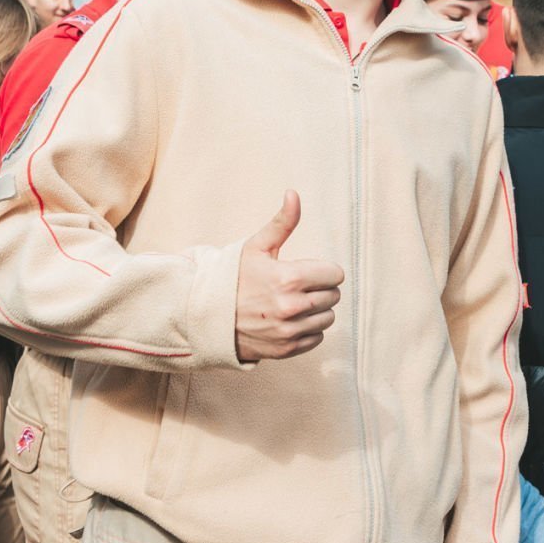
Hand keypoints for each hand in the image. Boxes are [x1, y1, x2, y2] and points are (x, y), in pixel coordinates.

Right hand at [234, 192, 343, 362]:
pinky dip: (308, 329)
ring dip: (316, 309)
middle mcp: (292, 307)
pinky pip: (317, 337)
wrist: (208, 316)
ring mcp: (289, 331)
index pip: (335, 274)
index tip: (306, 270)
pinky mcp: (286, 349)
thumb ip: (282, 222)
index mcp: (289, 278)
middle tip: (297, 286)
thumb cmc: (233, 277)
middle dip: (320, 288)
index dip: (323, 269)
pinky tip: (289, 319)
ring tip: (293, 302)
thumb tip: (293, 193)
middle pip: (333, 296)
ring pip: (328, 317)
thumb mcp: (256, 246)